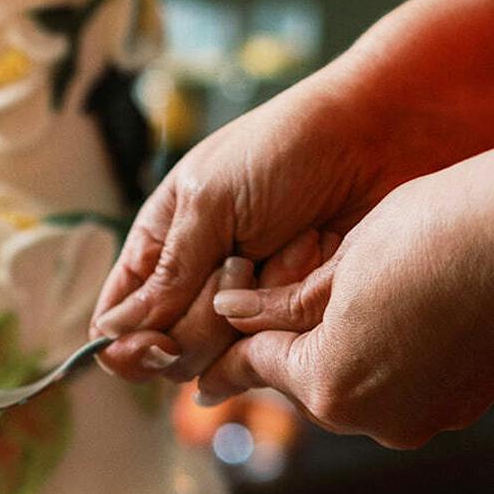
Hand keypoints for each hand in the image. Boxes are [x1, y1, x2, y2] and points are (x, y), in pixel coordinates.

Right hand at [90, 67, 439, 380]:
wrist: (383, 134)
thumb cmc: (288, 148)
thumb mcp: (210, 201)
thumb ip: (165, 276)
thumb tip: (110, 333)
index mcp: (158, 249)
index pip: (116, 324)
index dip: (128, 345)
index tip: (158, 340)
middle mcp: (191, 286)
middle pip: (165, 352)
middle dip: (201, 319)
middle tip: (239, 263)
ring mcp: (240, 308)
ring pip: (215, 359)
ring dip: (251, 308)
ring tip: (288, 247)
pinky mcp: (286, 321)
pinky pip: (267, 350)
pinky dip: (290, 311)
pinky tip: (312, 259)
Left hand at [197, 152, 493, 448]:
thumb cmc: (440, 231)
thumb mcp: (343, 261)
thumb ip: (280, 304)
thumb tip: (232, 312)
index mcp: (328, 384)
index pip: (258, 369)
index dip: (227, 364)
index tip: (202, 379)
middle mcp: (370, 417)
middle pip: (304, 385)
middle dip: (287, 355)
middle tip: (264, 335)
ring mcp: (420, 417)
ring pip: (352, 390)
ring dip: (339, 358)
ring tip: (347, 315)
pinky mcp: (460, 406)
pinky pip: (401, 389)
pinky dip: (388, 363)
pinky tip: (399, 323)